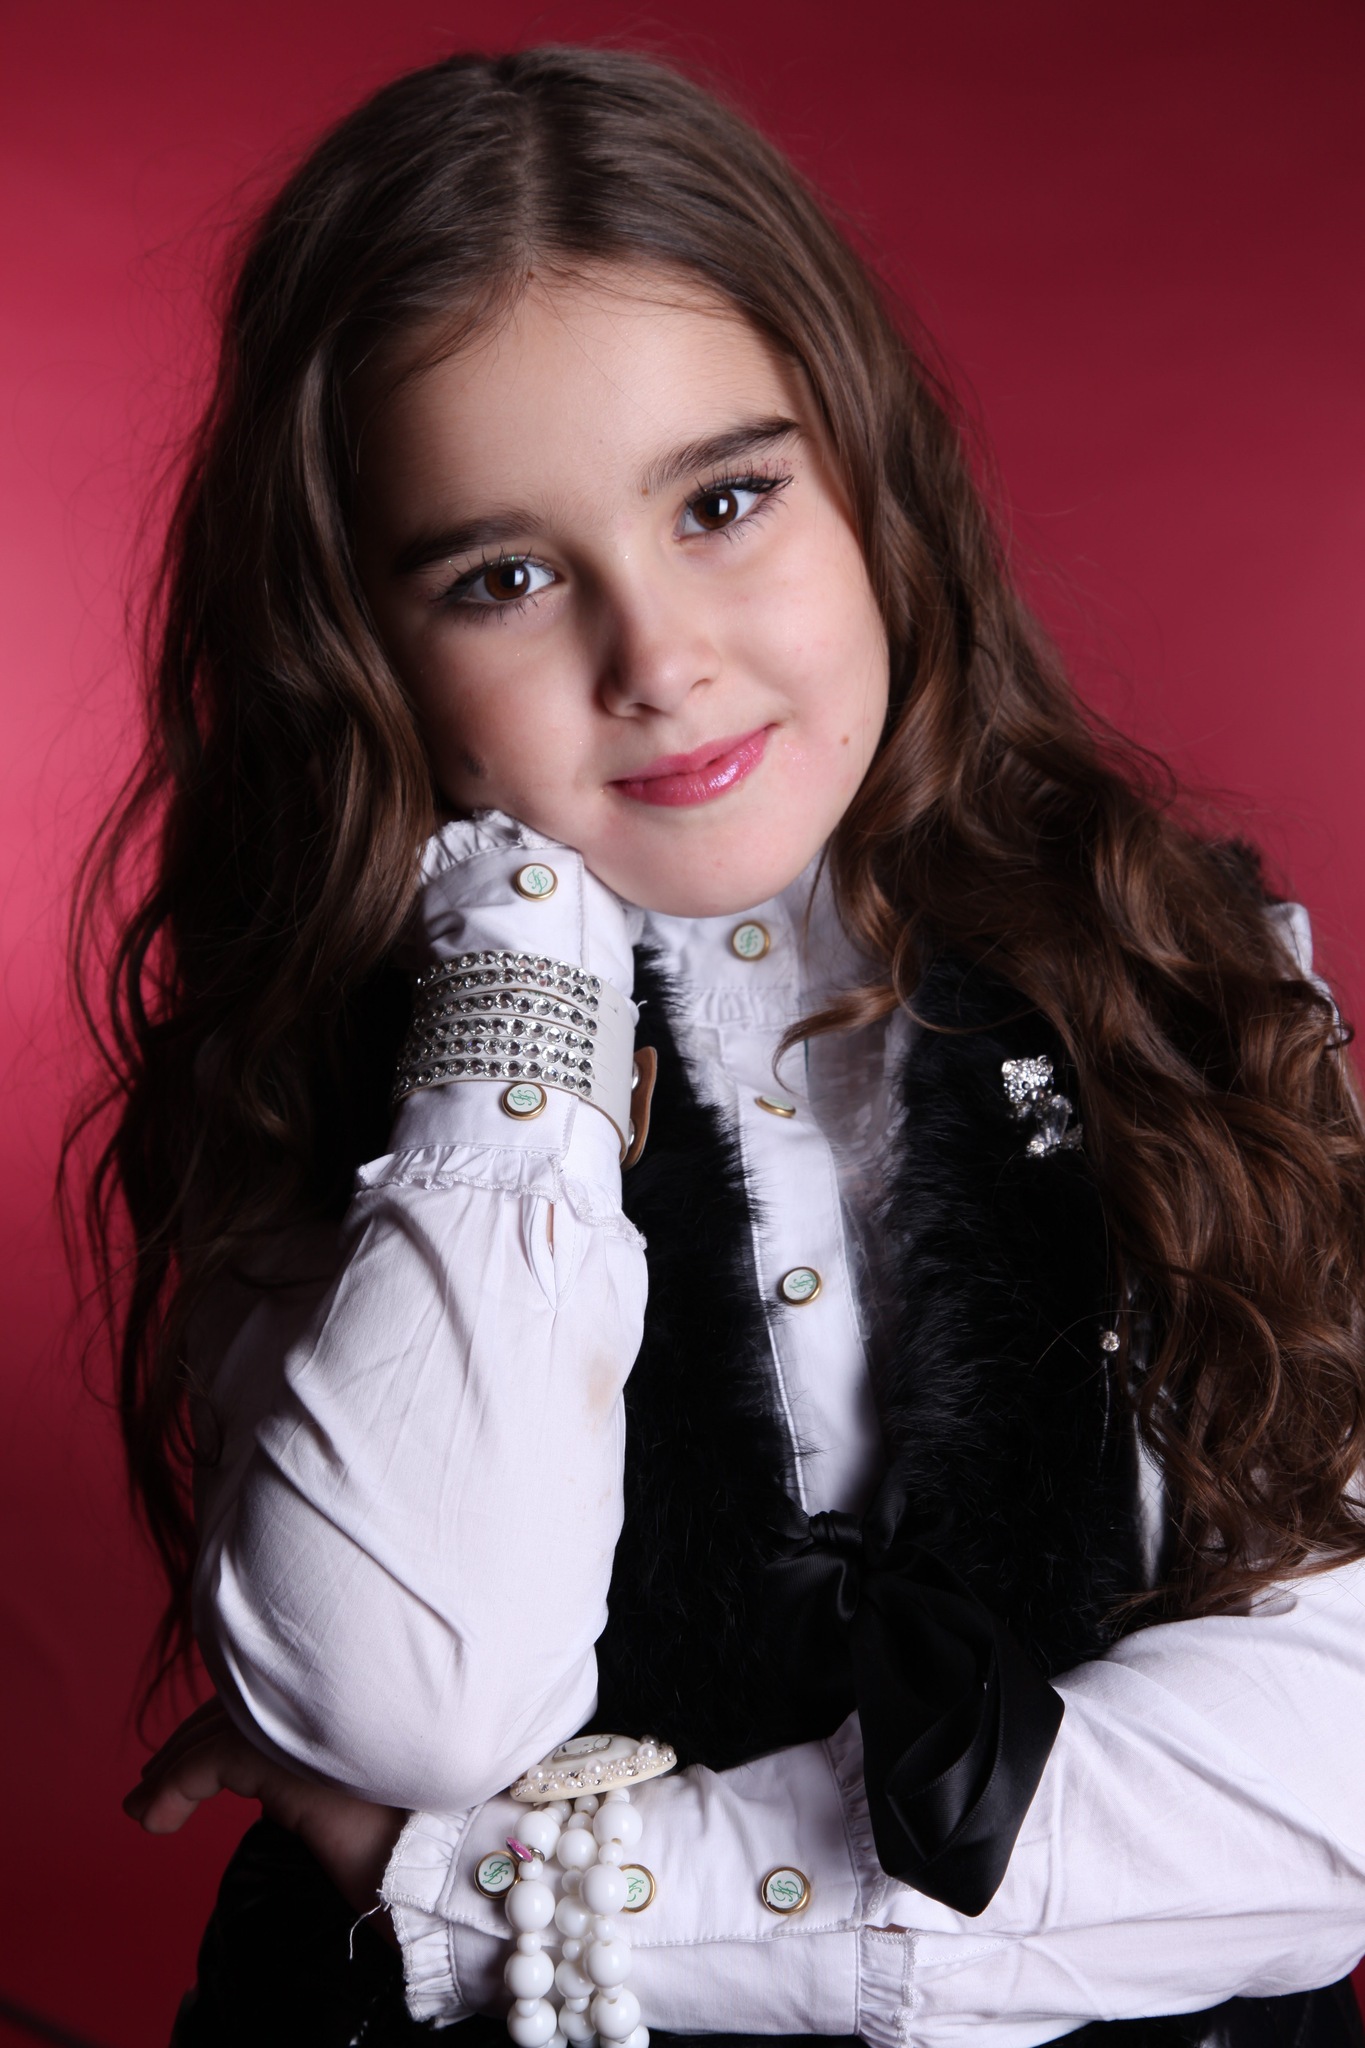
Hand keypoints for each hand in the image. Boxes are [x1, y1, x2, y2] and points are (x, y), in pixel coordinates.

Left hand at [124, 1698, 404, 1932]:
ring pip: (221, 1732)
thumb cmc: (414, 1839)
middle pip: (239, 1708)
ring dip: (171, 1770)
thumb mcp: (360, 1795)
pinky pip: (210, 1763)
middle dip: (189, 1743)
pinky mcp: (286, 1755)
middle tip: (150, 1784)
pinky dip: (173, 1786)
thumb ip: (321, 1773)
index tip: (181, 1760)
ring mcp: (310, 1721)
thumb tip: (273, 1787)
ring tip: (143, 1809)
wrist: (441, 1863)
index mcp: (347, 1703)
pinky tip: (156, 1820)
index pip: (268, 1697)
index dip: (219, 1723)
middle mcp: (328, 1701)